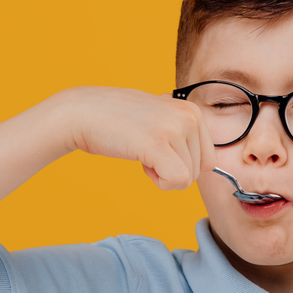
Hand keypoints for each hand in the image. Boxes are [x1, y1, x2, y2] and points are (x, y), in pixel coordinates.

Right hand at [61, 86, 216, 189]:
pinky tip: (142, 163)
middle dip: (173, 170)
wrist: (82, 113)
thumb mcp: (161, 119)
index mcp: (193, 111)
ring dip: (162, 174)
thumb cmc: (118, 119)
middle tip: (147, 150)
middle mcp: (189, 117)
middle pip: (200, 171)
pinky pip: (178, 181)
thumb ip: (183, 133)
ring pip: (188, 178)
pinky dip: (160, 182)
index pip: (208, 159)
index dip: (183, 163)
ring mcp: (175, 129)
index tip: (159, 148)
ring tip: (140, 150)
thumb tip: (210, 163)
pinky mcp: (159, 144)